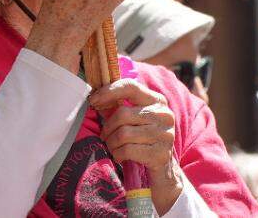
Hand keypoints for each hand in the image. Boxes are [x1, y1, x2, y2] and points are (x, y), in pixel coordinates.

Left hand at [91, 79, 182, 212]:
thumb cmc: (144, 141)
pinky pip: (127, 150)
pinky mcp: (160, 154)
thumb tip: (96, 98)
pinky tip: (120, 156)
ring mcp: (164, 134)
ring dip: (111, 143)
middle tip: (104, 136)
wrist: (163, 171)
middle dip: (107, 127)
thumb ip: (120, 108)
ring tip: (112, 147)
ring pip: (123, 134)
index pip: (131, 87)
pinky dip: (118, 154)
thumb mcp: (136, 121)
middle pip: (123, 114)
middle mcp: (164, 114)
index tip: (93, 100)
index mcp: (157, 101)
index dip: (109, 91)